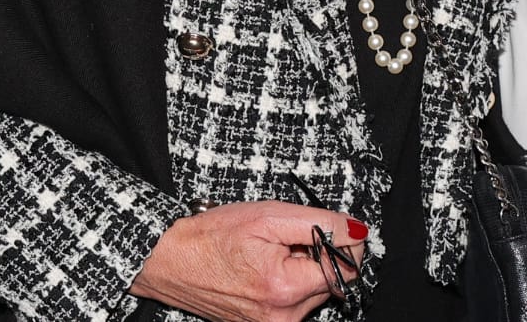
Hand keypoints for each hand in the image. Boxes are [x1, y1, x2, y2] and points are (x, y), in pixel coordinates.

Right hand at [130, 200, 367, 321]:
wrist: (168, 260)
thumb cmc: (212, 235)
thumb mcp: (268, 216)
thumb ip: (319, 224)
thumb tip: (358, 231)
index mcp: (286, 290)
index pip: (345, 271)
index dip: (342, 244)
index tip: (326, 228)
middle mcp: (281, 318)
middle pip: (329, 282)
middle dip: (316, 255)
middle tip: (284, 238)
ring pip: (311, 291)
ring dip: (301, 268)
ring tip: (267, 252)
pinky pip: (292, 302)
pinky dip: (286, 281)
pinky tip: (262, 267)